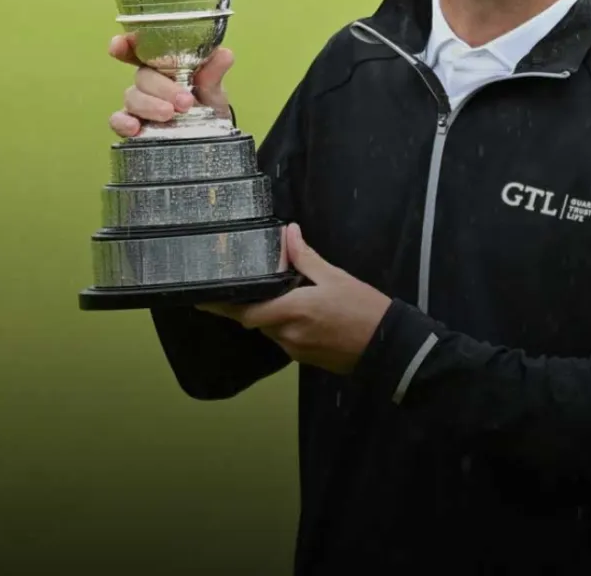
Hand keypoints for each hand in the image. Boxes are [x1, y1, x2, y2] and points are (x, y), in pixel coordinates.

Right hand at [107, 33, 233, 138]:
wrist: (212, 136)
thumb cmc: (208, 104)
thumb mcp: (215, 89)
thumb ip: (214, 72)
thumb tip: (224, 55)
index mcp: (164, 64)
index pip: (140, 48)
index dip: (127, 44)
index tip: (119, 44)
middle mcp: (148, 82)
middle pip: (143, 76)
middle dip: (162, 88)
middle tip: (185, 102)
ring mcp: (138, 103)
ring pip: (132, 97)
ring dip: (149, 105)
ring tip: (169, 115)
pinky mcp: (133, 125)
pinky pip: (118, 120)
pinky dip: (123, 122)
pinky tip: (134, 128)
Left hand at [200, 224, 390, 375]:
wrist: (389, 346)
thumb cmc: (363, 309)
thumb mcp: (335, 277)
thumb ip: (306, 257)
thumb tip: (289, 232)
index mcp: (291, 311)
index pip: (245, 312)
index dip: (221, 307)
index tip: (201, 300)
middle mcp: (287, 334)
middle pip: (256, 319)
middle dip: (253, 304)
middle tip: (250, 285)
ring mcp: (295, 349)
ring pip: (271, 329)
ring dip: (272, 314)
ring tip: (285, 294)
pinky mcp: (305, 358)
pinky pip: (286, 338)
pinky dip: (286, 324)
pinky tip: (303, 312)